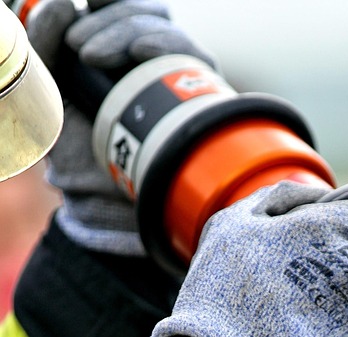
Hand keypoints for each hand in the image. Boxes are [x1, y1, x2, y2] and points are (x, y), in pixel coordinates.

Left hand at [27, 0, 214, 253]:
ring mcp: (177, 77)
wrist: (110, 204)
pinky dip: (165, 43)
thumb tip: (62, 3)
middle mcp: (151, 61)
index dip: (107, 3)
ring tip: (94, 57)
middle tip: (80, 48)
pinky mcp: (200, 96)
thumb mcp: (49, 91)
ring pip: (162, 26)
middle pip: (139, 11)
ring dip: (127, 29)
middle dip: (107, 21)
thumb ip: (46, 43)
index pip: (118, 8)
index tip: (78, 6)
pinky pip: (191, 54)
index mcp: (117, 52)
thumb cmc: (80, 151)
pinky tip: (142, 51)